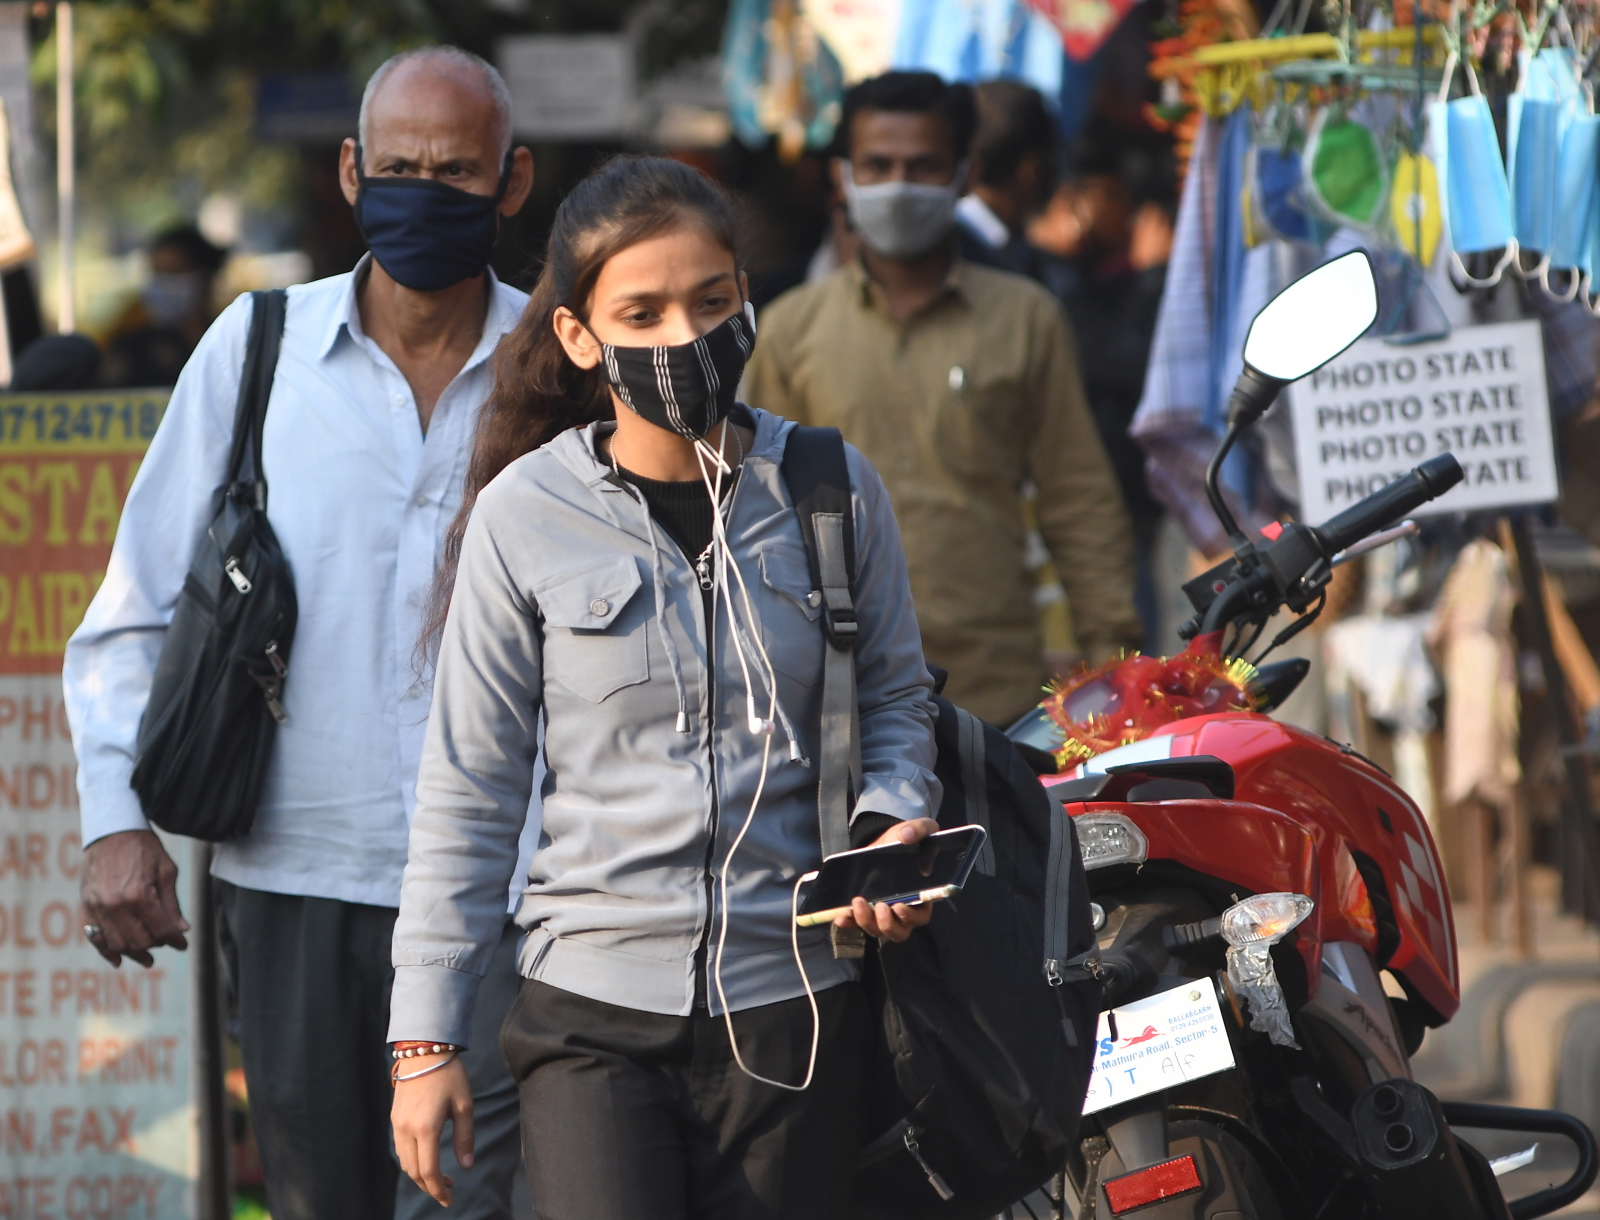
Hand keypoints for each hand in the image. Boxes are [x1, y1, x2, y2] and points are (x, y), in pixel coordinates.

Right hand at [80, 830, 187, 967]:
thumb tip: (182, 929)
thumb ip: (172, 903)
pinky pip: (95, 936)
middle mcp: (115, 904)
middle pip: (139, 940)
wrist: (112, 831)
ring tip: (146, 958)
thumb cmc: (144, 848)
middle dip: (156, 945)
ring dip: (133, 953)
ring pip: (117, 943)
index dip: (175, 940)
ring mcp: (98, 907)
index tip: (183, 944)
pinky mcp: (86, 906)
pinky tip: (119, 960)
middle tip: (166, 944)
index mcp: (139, 894)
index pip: (161, 929)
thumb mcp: (166, 871)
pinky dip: (106, 951)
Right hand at [392, 1055, 473, 1206]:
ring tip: (439, 1176)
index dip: (438, 1190)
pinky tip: (427, 1157)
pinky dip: (412, 1160)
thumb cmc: (449, 1075)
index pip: (429, 1171)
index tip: (449, 1200)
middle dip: (429, 1186)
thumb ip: (465, 1137)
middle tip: (448, 1190)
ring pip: (404, 1162)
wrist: (425, 1050)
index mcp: (426, 1128)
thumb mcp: (464, 1105)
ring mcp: (397, 1124)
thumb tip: (466, 1165)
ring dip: (420, 1174)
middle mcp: (406, 1130)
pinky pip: (400, 1148)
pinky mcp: (394, 1118)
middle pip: (413, 1172)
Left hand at [834, 817, 939, 942]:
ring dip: (866, 922)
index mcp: (921, 896)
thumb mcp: (917, 829)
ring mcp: (882, 913)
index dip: (911, 917)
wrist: (882, 841)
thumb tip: (906, 835)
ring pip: (877, 930)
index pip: (920, 916)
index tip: (899, 907)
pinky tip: (840, 916)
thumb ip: (919, 829)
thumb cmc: (905, 840)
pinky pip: (855, 924)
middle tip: (879, 907)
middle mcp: (903, 911)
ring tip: (857, 902)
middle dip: (887, 924)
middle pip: (899, 931)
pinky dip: (848, 923)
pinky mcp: (864, 910)